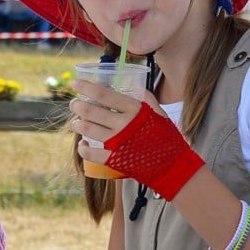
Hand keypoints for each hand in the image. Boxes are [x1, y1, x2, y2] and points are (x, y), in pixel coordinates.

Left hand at [73, 88, 204, 200]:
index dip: (87, 87)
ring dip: (78, 125)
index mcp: (134, 110)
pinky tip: (82, 144)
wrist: (175, 166)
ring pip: (88, 130)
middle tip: (74, 104)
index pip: (104, 94)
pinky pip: (91, 153)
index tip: (75, 83)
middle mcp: (124, 124)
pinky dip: (83, 148)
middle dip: (78, 106)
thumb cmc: (168, 139)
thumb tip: (135, 86)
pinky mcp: (115, 160)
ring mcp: (118, 143)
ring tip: (76, 123)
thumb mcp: (160, 114)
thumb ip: (147, 99)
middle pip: (91, 111)